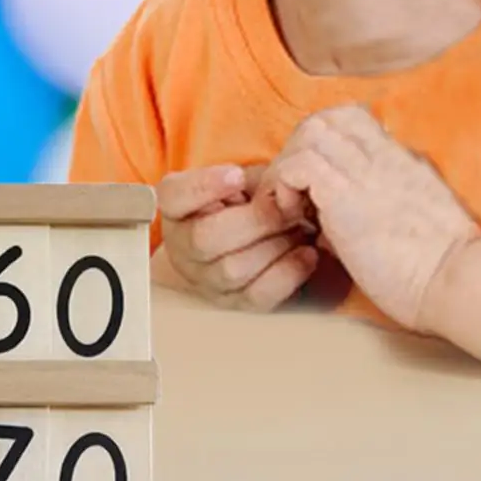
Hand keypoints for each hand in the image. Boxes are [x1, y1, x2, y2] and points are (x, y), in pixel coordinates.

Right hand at [157, 162, 319, 310]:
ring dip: (274, 245)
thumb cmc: (255, 203)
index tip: (236, 176)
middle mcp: (184, 249)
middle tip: (287, 205)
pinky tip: (307, 253)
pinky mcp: (235, 304)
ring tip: (300, 227)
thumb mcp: (251, 180)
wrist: (264, 240)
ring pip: (232, 270)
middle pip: (204, 239)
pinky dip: (287, 273)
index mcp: (180, 210)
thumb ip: (258, 177)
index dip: (202, 188)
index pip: (173, 198)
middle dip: (254, 220)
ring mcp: (207, 281)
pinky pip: (256, 296)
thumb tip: (282, 182)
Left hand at [266, 105, 480, 328]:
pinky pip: (299, 165)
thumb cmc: (435, 269)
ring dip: (288, 167)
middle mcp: (384, 156)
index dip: (322, 147)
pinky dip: (285, 186)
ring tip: (292, 209)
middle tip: (294, 197)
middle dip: (296, 151)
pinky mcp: (346, 195)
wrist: (457, 279)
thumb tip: (332, 224)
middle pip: (327, 117)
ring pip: (310, 131)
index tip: (311, 190)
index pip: (352, 121)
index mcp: (399, 161)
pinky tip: (294, 219)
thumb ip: (373, 210)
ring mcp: (367, 171)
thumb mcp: (406, 224)